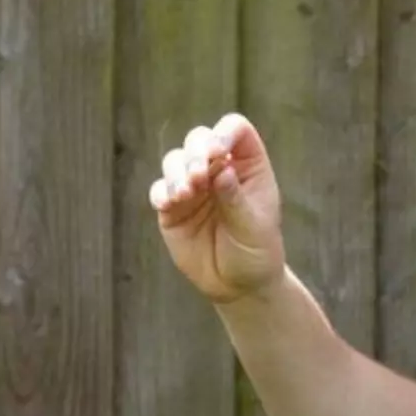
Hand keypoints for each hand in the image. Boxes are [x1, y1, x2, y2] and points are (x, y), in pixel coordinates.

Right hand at [149, 114, 289, 303]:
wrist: (237, 285)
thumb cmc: (255, 250)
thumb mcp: (253, 226)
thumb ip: (236, 199)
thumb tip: (223, 170)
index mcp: (247, 165)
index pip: (235, 131)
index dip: (223, 133)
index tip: (218, 153)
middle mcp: (218, 168)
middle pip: (199, 139)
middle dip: (195, 153)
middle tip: (198, 177)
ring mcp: (193, 186)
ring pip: (175, 161)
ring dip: (176, 172)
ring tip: (184, 194)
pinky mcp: (172, 208)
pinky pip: (159, 191)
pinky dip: (161, 193)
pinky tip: (168, 204)